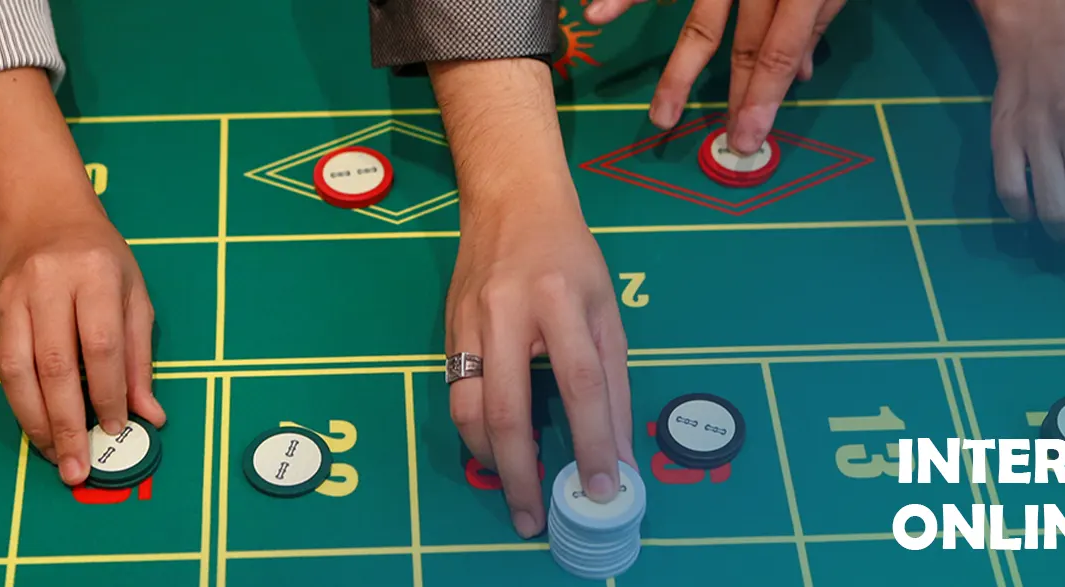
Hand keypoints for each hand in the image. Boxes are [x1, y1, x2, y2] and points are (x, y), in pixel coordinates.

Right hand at [0, 206, 160, 485]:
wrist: (44, 216)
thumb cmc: (100, 259)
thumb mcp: (135, 295)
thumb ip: (139, 356)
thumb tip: (149, 415)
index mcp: (93, 275)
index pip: (101, 345)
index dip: (108, 393)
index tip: (114, 429)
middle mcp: (47, 284)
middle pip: (54, 364)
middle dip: (66, 422)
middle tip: (77, 467)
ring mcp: (12, 299)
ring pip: (16, 371)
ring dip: (34, 421)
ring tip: (53, 455)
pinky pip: (2, 367)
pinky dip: (19, 402)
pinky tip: (36, 425)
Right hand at [446, 197, 633, 538]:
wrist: (509, 199)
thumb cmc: (569, 254)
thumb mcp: (606, 306)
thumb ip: (612, 378)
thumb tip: (618, 450)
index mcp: (560, 300)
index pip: (580, 384)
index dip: (594, 441)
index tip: (604, 488)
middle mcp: (507, 312)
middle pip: (506, 409)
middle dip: (520, 473)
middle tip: (534, 518)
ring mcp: (468, 323)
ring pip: (466, 408)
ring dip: (488, 459)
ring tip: (513, 488)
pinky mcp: (446, 331)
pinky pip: (456, 393)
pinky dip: (474, 431)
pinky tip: (494, 449)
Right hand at [584, 0, 846, 153]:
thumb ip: (816, 17)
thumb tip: (801, 75)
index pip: (777, 48)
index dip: (764, 96)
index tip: (749, 138)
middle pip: (743, 41)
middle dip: (734, 95)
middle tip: (722, 141)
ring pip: (701, 19)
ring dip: (680, 72)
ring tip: (660, 115)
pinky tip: (599, 14)